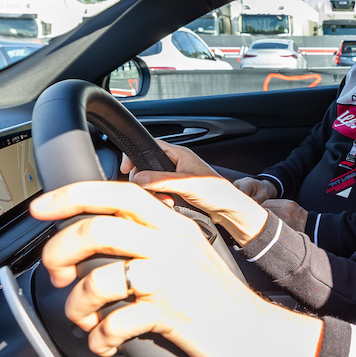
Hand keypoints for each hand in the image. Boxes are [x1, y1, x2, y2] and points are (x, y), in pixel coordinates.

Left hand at [30, 181, 321, 356]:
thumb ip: (149, 236)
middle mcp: (172, 244)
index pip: (119, 192)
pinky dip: (101, 338)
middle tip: (55, 273)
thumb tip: (95, 235)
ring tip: (85, 319)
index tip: (41, 208)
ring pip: (100, 278)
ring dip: (78, 305)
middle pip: (98, 230)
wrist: (255, 333)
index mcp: (173, 224)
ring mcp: (173, 277)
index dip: (73, 196)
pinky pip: (117, 322)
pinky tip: (107, 343)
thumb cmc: (214, 298)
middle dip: (60, 252)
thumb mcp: (186, 253)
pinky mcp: (173, 312)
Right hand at [120, 139, 268, 244]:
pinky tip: (169, 204)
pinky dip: (160, 199)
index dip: (136, 156)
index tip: (127, 168)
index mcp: (180, 154)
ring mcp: (176, 177)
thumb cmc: (216, 192)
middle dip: (144, 180)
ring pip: (152, 182)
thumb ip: (161, 180)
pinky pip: (159, 192)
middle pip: (147, 166)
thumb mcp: (186, 184)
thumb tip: (138, 178)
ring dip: (153, 192)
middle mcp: (176, 163)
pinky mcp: (177, 191)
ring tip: (165, 200)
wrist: (228, 210)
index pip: (150, 146)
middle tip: (148, 190)